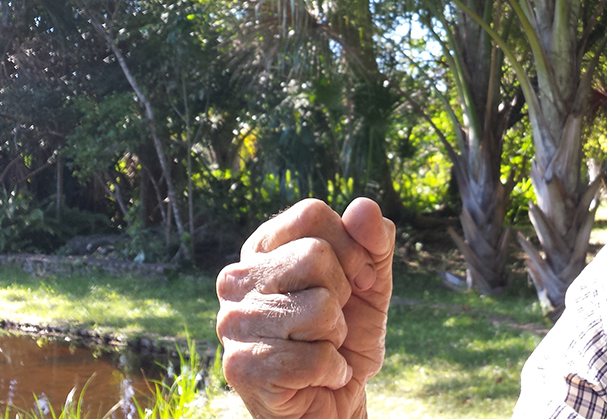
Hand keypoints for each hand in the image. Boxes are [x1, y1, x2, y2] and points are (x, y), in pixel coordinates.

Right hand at [216, 197, 394, 418]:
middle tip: (332, 322)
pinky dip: (332, 370)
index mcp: (263, 248)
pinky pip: (314, 356)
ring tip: (320, 348)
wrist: (334, 400)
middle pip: (314, 255)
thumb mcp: (371, 283)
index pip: (311, 214)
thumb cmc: (346, 336)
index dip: (350, 247)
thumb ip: (373, 243)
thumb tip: (363, 207)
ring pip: (320, 307)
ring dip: (337, 336)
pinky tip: (318, 377)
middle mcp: (237, 280)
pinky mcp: (241, 367)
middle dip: (343, 294)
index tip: (356, 281)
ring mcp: (233, 322)